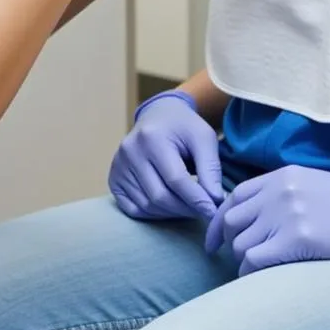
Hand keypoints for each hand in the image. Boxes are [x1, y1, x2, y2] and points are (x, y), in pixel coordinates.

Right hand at [109, 90, 225, 221]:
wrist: (159, 115)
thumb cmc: (184, 127)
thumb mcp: (204, 137)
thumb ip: (211, 167)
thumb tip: (215, 200)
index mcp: (152, 137)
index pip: (175, 179)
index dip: (196, 200)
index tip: (213, 212)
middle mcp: (130, 151)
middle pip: (159, 196)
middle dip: (185, 209)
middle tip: (204, 211)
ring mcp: (119, 166)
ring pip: (147, 206)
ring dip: (172, 213)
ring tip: (189, 207)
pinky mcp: (114, 178)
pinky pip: (133, 209)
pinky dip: (154, 214)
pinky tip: (169, 207)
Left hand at [204, 164, 329, 276]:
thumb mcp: (306, 182)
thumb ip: (279, 192)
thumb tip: (254, 214)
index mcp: (278, 177)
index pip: (233, 196)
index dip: (219, 219)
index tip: (215, 238)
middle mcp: (276, 193)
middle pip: (231, 220)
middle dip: (228, 241)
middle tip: (236, 256)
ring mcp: (285, 215)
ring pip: (240, 243)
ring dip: (242, 259)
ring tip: (254, 268)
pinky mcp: (297, 239)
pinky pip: (255, 260)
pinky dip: (250, 271)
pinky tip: (259, 276)